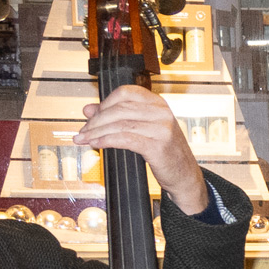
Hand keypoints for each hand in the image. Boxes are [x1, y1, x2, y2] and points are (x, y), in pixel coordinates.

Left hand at [75, 85, 209, 214]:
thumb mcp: (142, 129)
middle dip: (96, 121)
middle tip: (83, 131)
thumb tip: (88, 110)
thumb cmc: (165, 152)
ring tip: (84, 139)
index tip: (91, 115)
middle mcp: (161, 112)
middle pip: (119, 109)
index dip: (105, 102)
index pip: (125, 93)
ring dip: (97, 132)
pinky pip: (125, 139)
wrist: (185, 175)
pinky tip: (97, 144)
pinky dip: (106, 141)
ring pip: (120, 124)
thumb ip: (117, 117)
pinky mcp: (158, 146)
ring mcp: (161, 129)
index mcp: (157, 103)